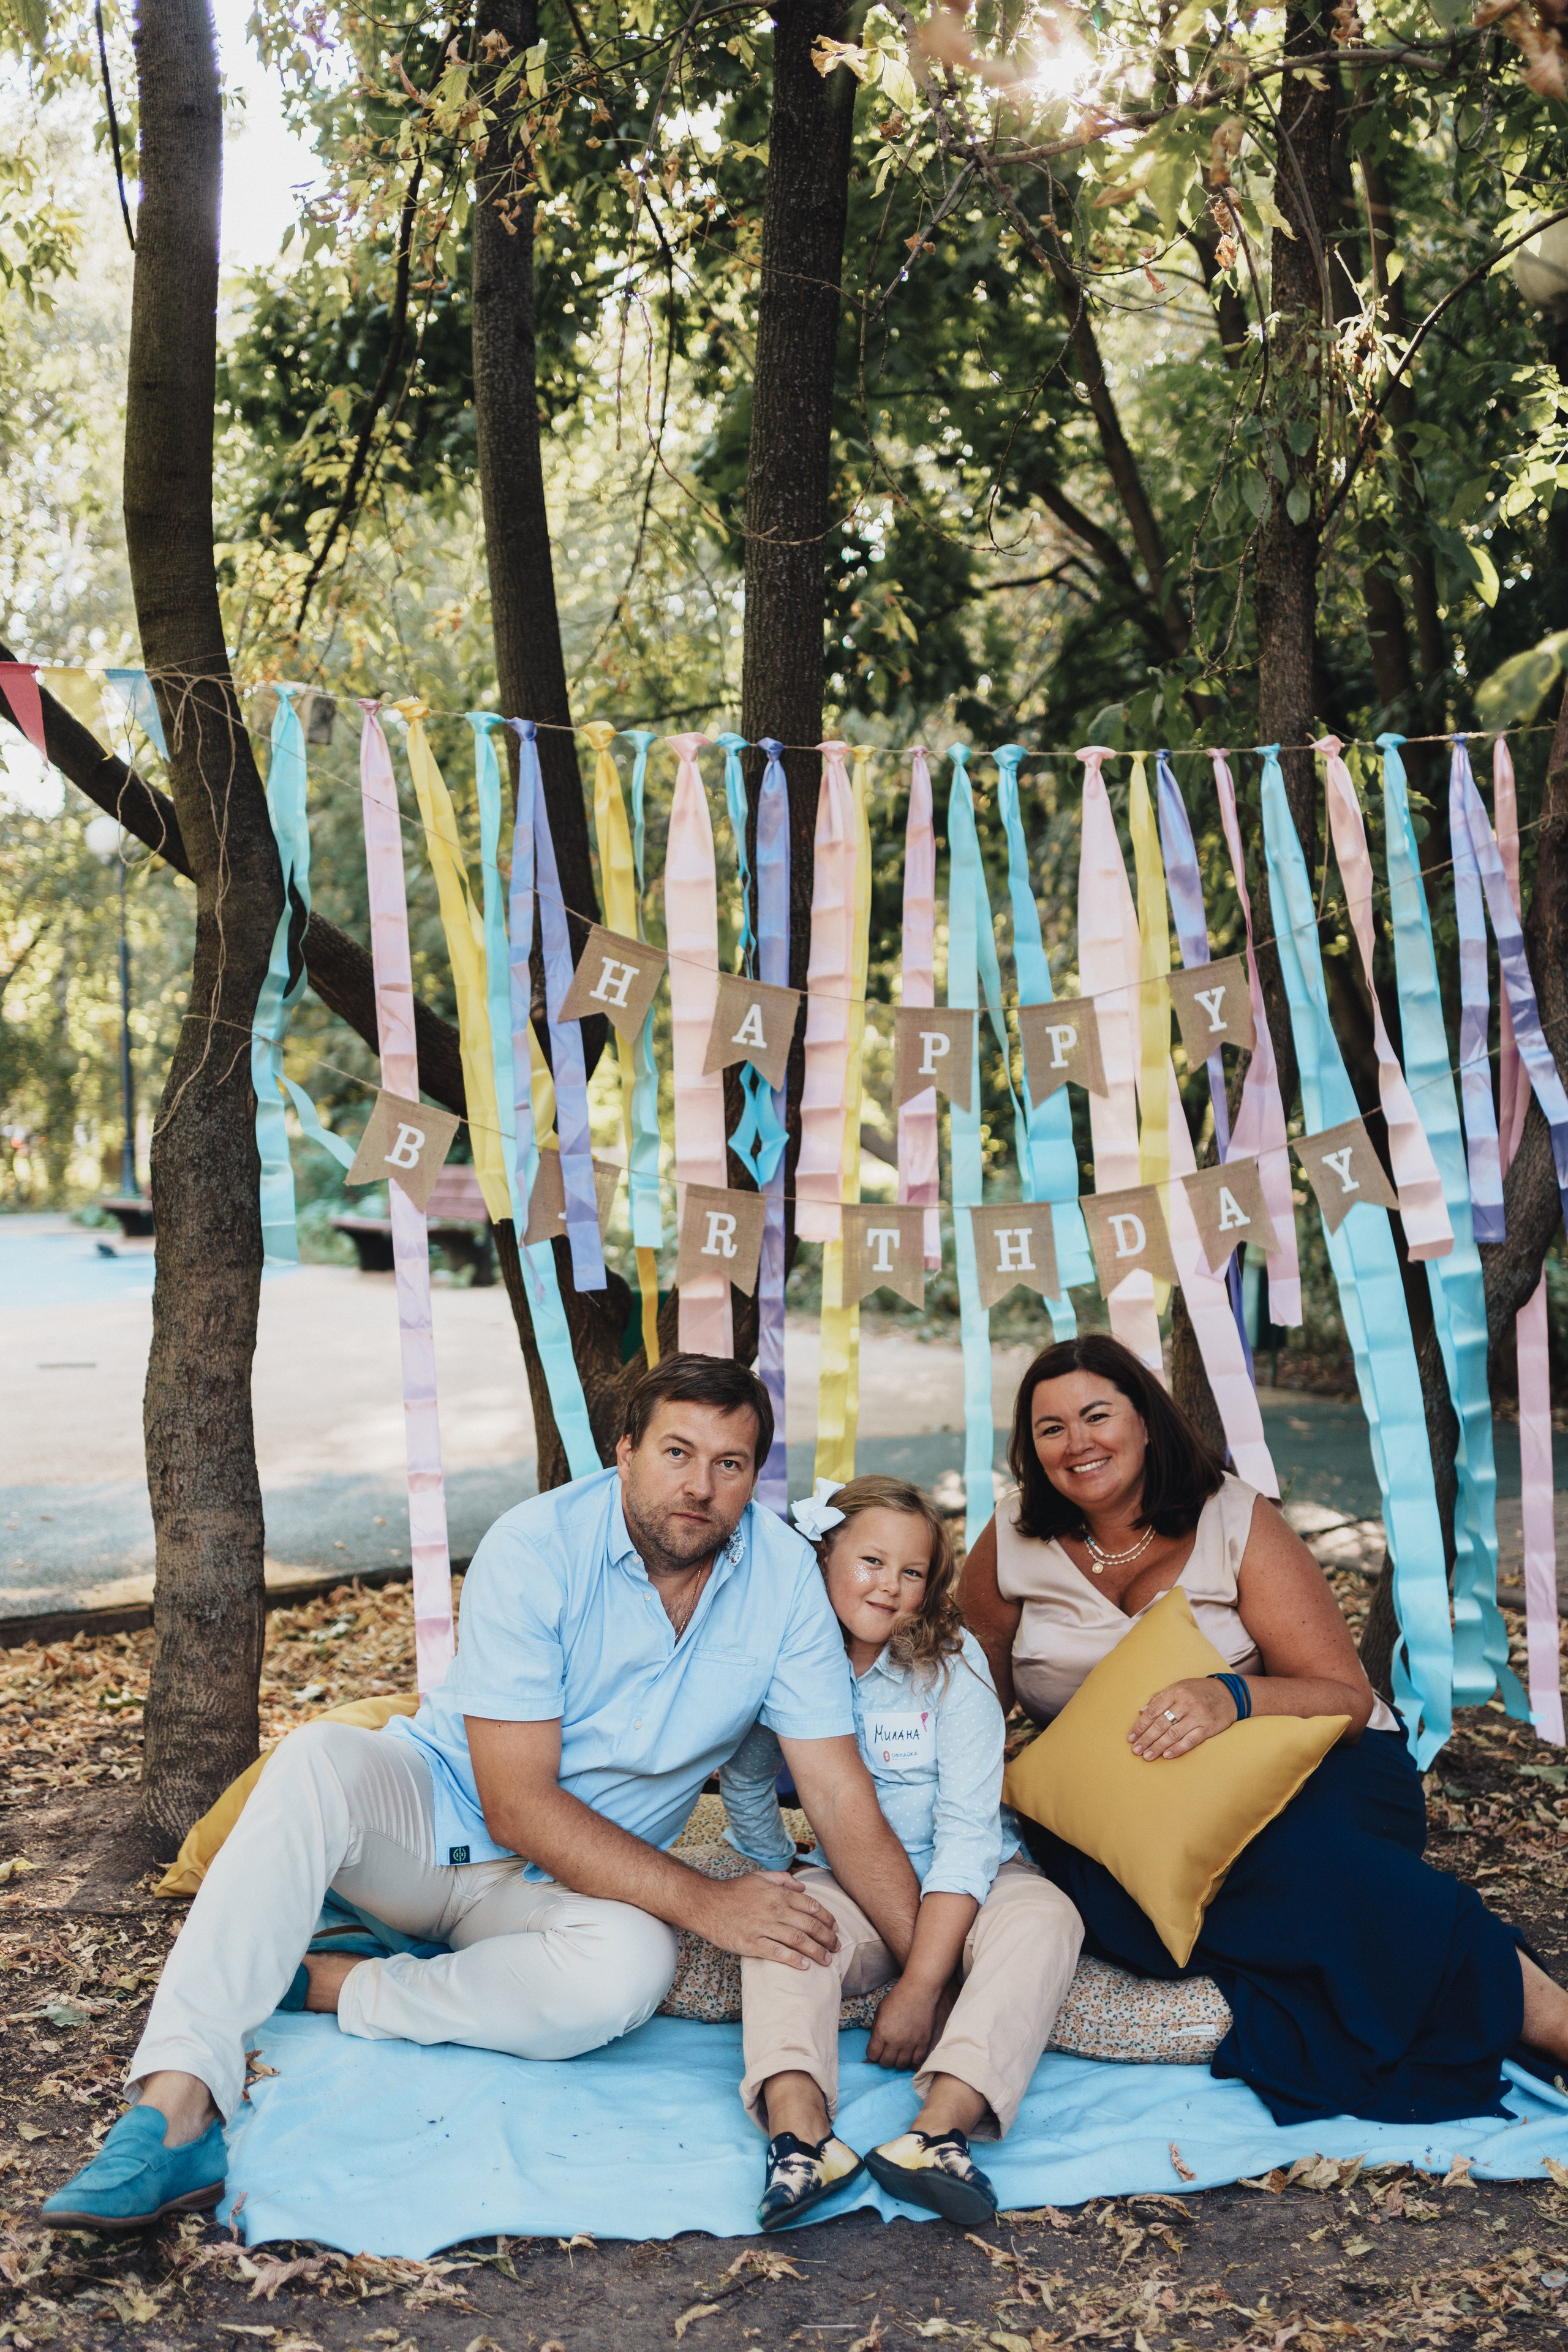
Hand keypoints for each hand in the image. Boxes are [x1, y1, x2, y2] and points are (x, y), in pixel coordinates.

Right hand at [694, 1869, 841, 1968]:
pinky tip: (805, 1966)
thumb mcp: (759, 1876)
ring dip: (817, 1951)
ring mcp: (765, 1927)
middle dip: (827, 1937)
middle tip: (837, 1946)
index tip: (835, 1927)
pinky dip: (795, 1960)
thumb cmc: (734, 1891)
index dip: (827, 1918)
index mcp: (779, 1893)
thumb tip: (803, 1887)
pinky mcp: (753, 1944)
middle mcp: (776, 1909)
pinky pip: (779, 1953)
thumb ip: (783, 1879)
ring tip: (827, 1960)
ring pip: (799, 1941)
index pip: (812, 1906)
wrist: (707, 1904)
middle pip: (810, 1925)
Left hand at [866, 1975, 942, 2071]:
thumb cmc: (897, 1998)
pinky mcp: (923, 2043)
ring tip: (898, 2053)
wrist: (919, 1990)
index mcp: (882, 2032)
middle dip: (884, 2059)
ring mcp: (911, 2043)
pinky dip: (912, 2062)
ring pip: (901, 2065)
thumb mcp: (879, 2012)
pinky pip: (917, 2062)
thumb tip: (873, 2048)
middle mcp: (895, 2041)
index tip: (876, 2050)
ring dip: (897, 2061)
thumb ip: (875, 2031)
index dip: (873, 2054)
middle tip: (887, 2052)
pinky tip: (910, 2055)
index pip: (873, 2056)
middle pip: (886, 2063)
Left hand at [1129, 1675, 1237, 1760]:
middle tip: (1136, 1750)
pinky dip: (1178, 1749)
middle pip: (1161, 1724)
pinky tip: (1167, 1755)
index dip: (1140, 1726)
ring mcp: (1197, 1716)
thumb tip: (1141, 1712)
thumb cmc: (1199, 1691)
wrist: (1228, 1694)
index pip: (1153, 1711)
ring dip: (1158, 1746)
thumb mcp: (1178, 1688)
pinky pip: (1191, 1740)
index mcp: (1175, 1692)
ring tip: (1147, 1756)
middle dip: (1146, 1739)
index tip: (1131, 1737)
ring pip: (1173, 1734)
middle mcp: (1185, 1703)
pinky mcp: (1208, 1727)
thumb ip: (1160, 1699)